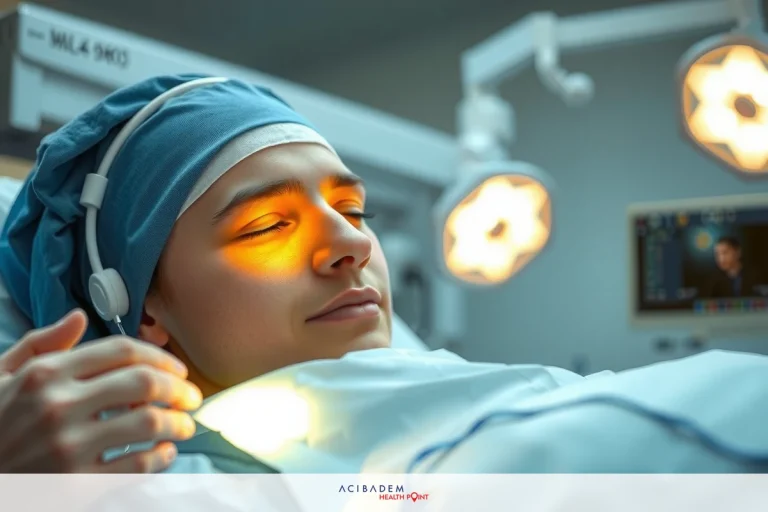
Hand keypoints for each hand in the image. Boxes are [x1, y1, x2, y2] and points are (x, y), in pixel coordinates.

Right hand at [0, 309, 202, 472]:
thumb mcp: (0, 376)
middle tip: (191, 397)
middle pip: (143, 382)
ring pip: (148, 423)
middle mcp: (57, 405)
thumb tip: (79, 316)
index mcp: (44, 373)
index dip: (159, 357)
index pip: (121, 350)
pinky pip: (136, 465)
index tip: (177, 369)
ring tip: (185, 425)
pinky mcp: (75, 485)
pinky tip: (165, 452)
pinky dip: (161, 457)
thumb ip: (41, 344)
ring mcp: (67, 447)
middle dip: (178, 388)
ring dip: (178, 423)